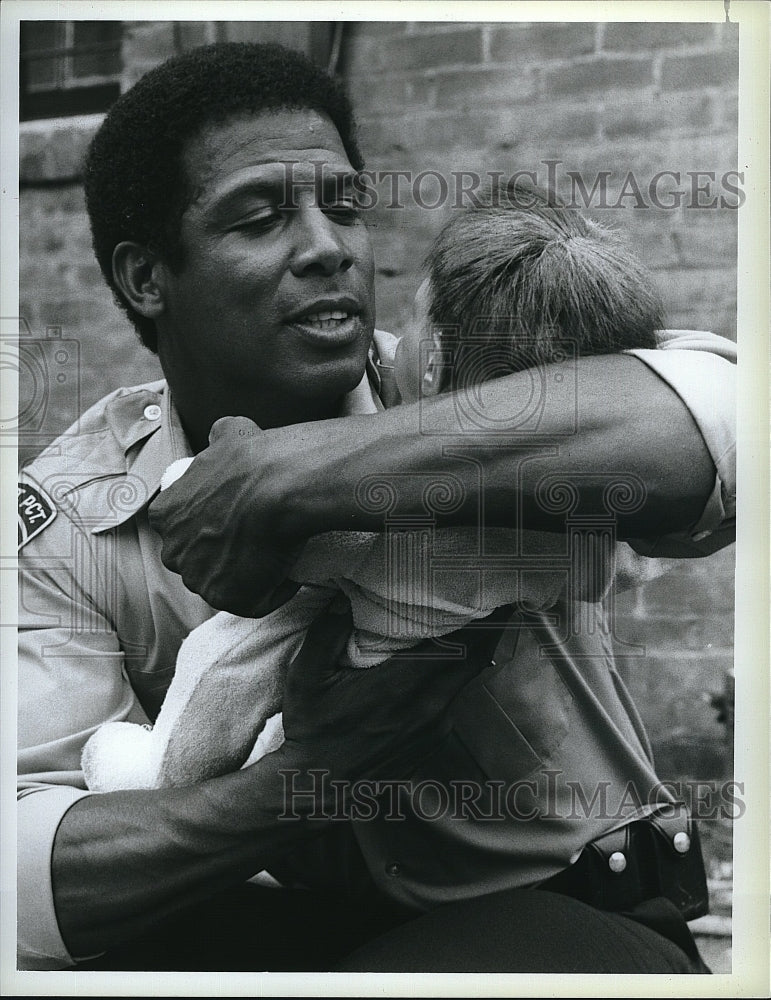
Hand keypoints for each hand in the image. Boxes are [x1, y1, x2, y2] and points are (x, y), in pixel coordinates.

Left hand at [148, 416, 305, 614]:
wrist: (280, 484)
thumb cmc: (254, 458)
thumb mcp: (228, 433)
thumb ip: (218, 438)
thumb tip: (222, 435)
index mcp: (165, 514)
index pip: (180, 528)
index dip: (208, 526)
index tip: (235, 519)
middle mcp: (173, 552)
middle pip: (198, 561)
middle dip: (222, 555)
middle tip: (257, 538)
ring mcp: (199, 580)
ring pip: (224, 584)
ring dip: (248, 575)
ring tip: (276, 556)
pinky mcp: (230, 600)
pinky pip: (255, 603)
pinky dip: (273, 592)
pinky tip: (289, 574)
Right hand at [280, 596, 512, 780]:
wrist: (320, 786)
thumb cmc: (312, 729)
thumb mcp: (304, 678)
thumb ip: (326, 633)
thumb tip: (345, 596)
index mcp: (399, 685)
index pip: (456, 644)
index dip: (477, 617)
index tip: (485, 591)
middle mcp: (427, 706)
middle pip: (475, 656)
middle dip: (487, 625)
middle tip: (490, 596)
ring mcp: (435, 725)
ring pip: (467, 677)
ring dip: (473, 648)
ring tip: (473, 619)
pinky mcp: (436, 738)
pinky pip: (454, 696)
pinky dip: (455, 674)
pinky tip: (442, 660)